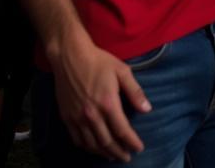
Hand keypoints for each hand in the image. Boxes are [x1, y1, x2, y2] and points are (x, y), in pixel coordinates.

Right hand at [51, 31, 149, 160]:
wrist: (71, 58)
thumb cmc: (100, 62)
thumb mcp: (122, 72)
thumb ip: (135, 92)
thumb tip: (147, 109)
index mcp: (108, 103)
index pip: (122, 130)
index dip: (131, 141)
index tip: (139, 148)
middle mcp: (92, 115)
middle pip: (107, 141)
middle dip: (119, 152)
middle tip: (127, 157)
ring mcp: (77, 118)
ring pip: (91, 144)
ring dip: (103, 153)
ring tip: (113, 156)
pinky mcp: (67, 118)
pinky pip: (77, 139)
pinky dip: (87, 147)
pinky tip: (94, 148)